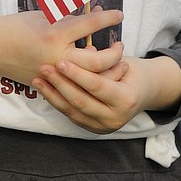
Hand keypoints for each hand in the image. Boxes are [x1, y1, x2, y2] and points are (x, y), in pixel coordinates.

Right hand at [0, 6, 123, 85]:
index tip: (119, 15)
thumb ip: (68, 18)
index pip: (90, 24)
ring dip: (106, 71)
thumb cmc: (15, 26)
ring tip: (114, 61)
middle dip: (114, 54)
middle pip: (98, 62)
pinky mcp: (49, 84)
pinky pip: (75, 85)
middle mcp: (56, 56)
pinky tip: (96, 73)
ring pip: (90, 79)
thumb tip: (93, 15)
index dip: (108, 18)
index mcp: (55, 34)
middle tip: (120, 46)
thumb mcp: (44, 16)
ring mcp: (53, 74)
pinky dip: (89, 80)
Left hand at [32, 54, 180, 134]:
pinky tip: (44, 89)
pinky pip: (71, 115)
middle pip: (81, 101)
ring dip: (52, 94)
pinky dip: (56, 102)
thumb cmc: (131, 71)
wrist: (143, 91)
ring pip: (72, 111)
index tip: (60, 61)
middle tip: (44, 68)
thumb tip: (83, 51)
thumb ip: (103, 62)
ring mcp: (103, 127)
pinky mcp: (93, 129)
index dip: (77, 74)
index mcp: (126, 100)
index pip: (97, 86)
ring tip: (38, 79)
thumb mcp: (123, 63)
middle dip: (60, 84)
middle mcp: (115, 118)